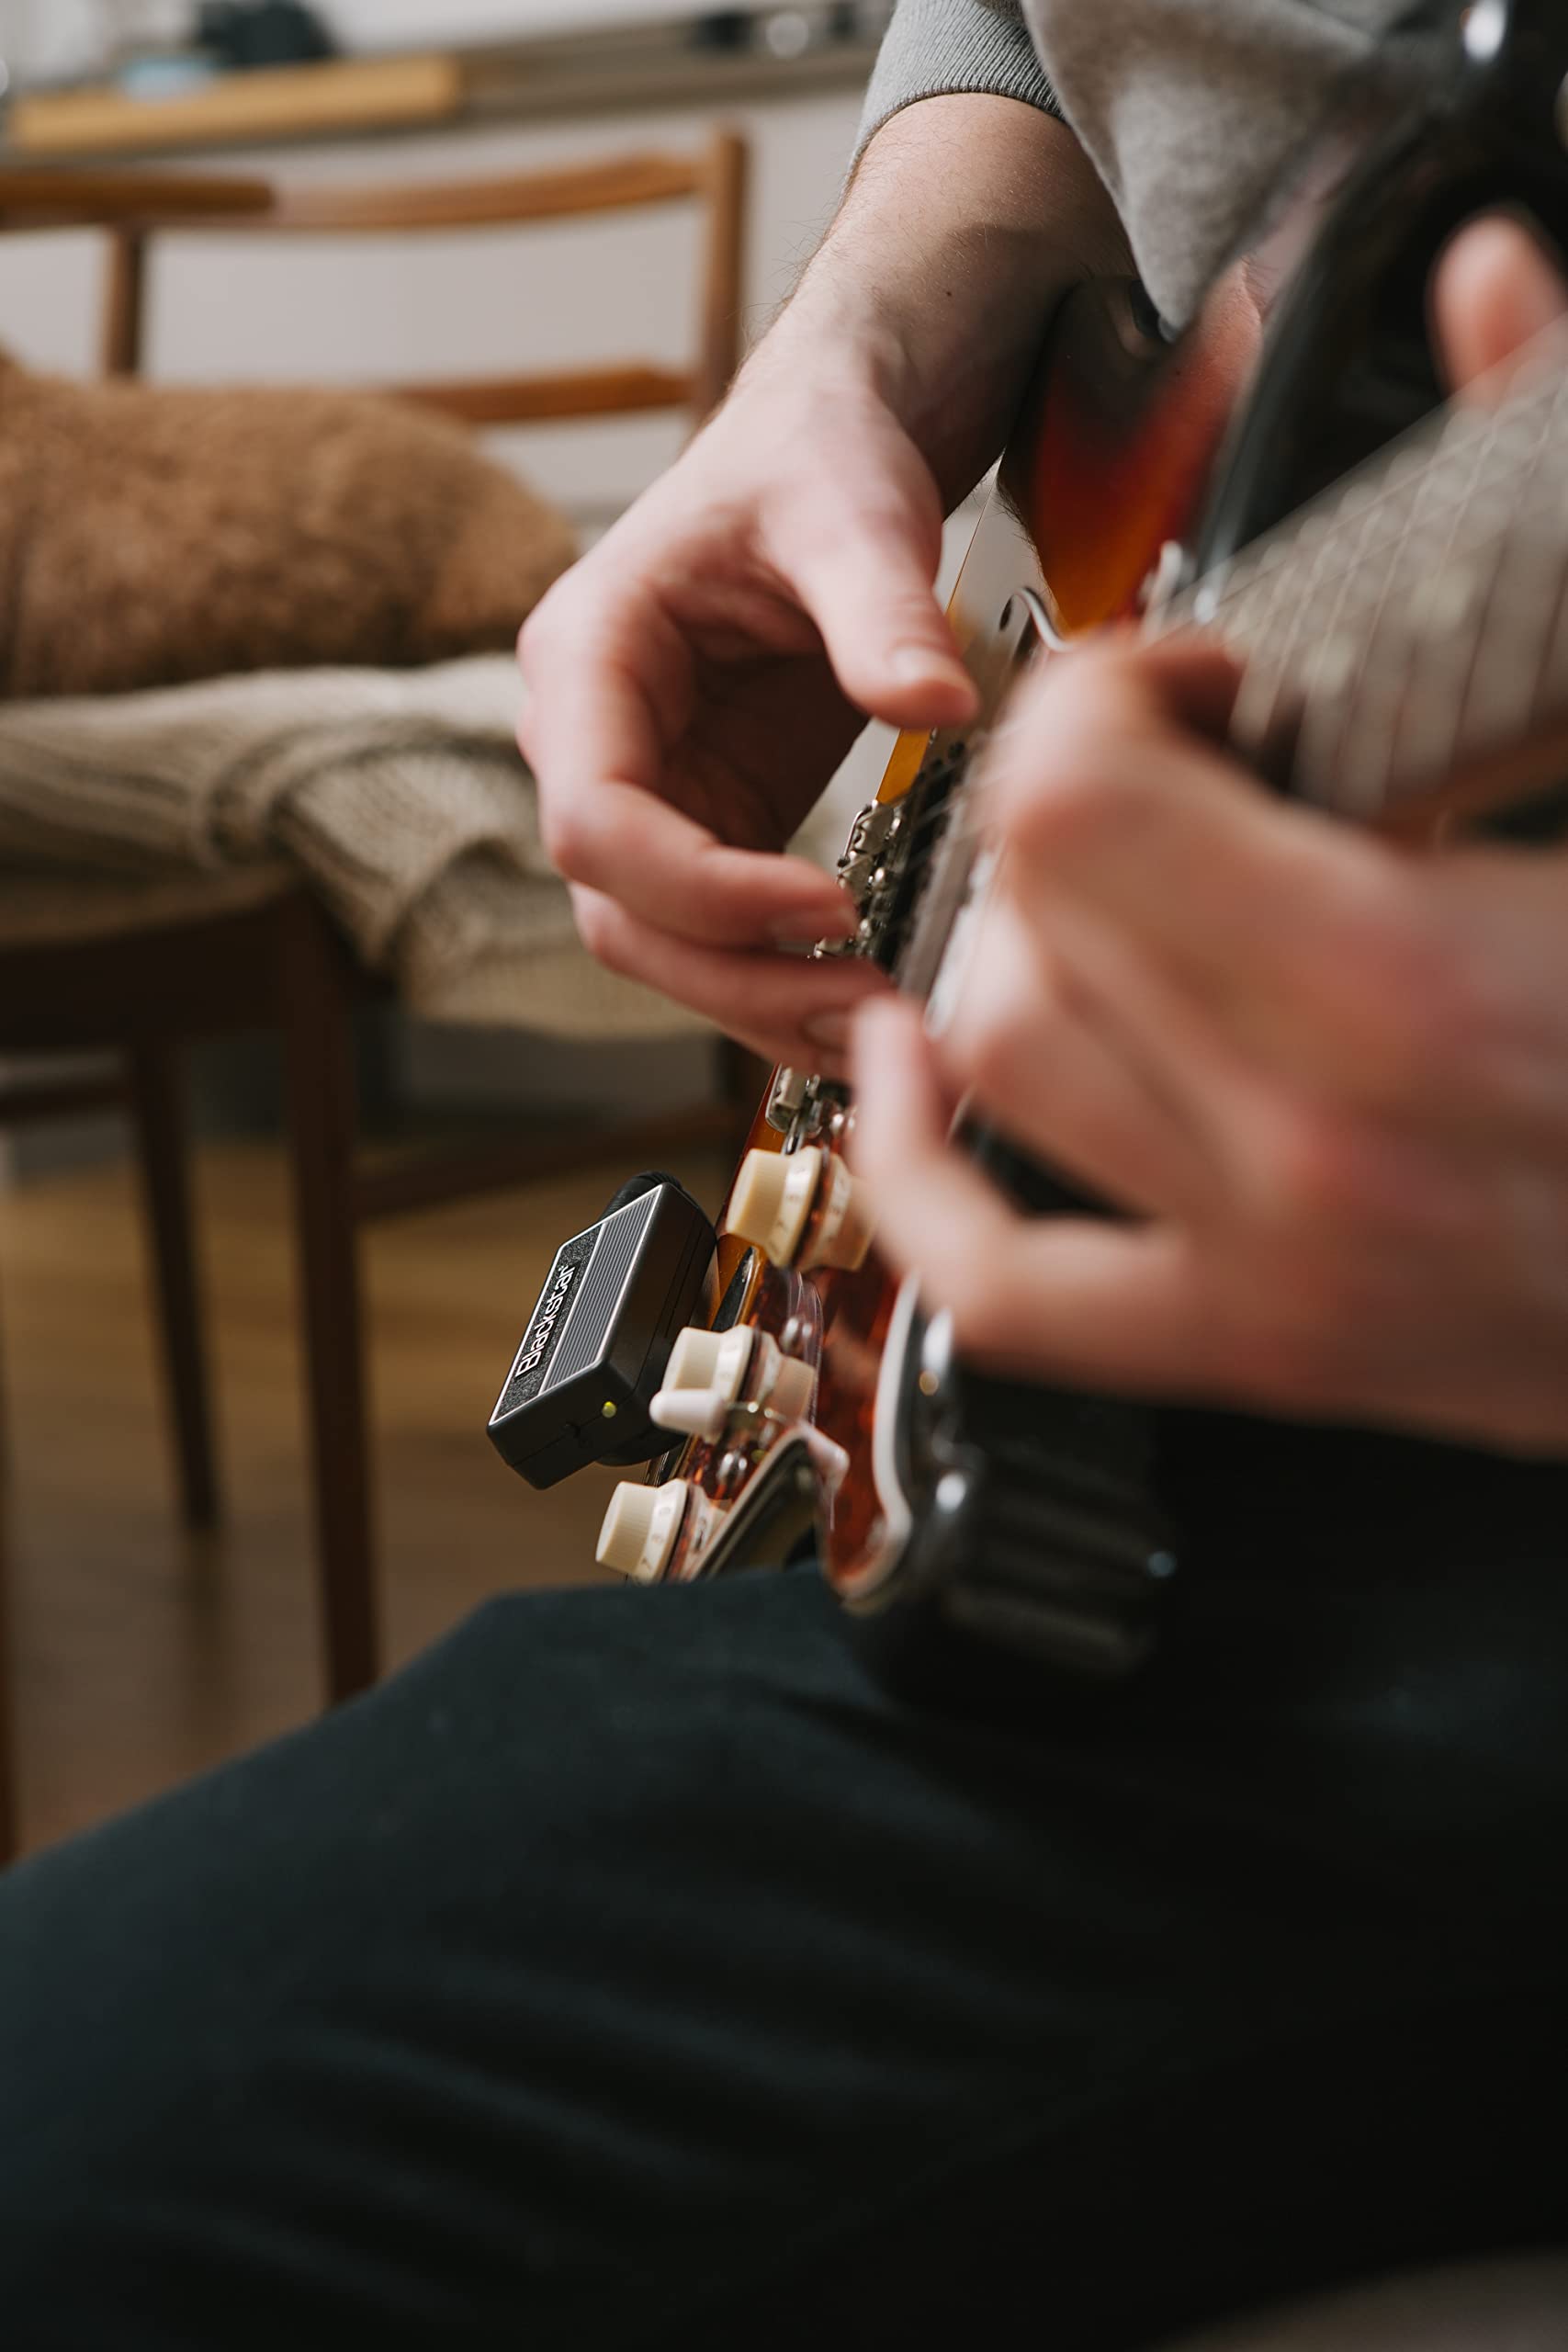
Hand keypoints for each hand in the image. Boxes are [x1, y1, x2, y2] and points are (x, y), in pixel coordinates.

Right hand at [517, 96, 1120, 1073]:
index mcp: (588, 658)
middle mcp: (593, 742)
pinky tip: (870, 1008)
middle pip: (620, 914)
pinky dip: (789, 982)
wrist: (835, 444)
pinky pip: (726, 937)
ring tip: (880, 1030)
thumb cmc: (819, 454)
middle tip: (865, 1012)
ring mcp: (651, 794)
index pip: (595, 820)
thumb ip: (882, 611)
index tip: (829, 903)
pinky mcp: (713, 824)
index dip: (703, 887)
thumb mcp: (854, 512)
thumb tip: (939, 711)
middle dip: (736, 979)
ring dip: (762, 1004)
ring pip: (665, 946)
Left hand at [853, 218, 1567, 1454]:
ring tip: (1095, 890)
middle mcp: (1312, 1139)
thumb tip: (1488, 279)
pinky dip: (916, 1188)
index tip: (1203, 687)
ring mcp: (1274, 1265)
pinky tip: (914, 1085)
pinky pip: (1002, 1296)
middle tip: (1177, 773)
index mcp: (1408, 976)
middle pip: (1023, 904)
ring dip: (1014, 942)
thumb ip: (1541, 516)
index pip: (1078, 792)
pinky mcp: (1261, 1349)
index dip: (1112, 695)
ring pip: (995, 1059)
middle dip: (1071, 799)